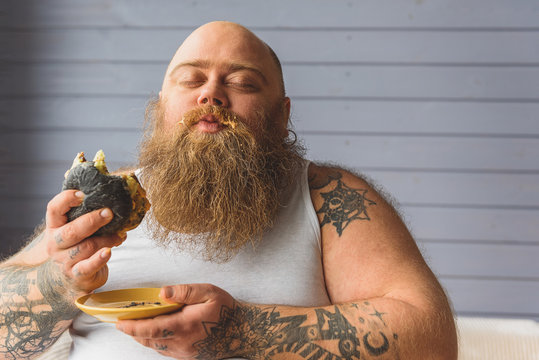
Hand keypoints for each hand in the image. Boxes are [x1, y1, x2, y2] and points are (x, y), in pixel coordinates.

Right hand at [42, 190, 124, 295]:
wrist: (66, 279)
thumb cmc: (76, 246)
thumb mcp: (76, 230)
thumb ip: (87, 215)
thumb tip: (115, 200)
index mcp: (55, 227)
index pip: (54, 209)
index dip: (66, 199)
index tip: (82, 194)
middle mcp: (56, 244)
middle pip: (71, 231)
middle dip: (92, 220)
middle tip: (109, 213)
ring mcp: (65, 261)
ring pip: (86, 247)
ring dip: (107, 239)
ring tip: (120, 235)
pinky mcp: (77, 275)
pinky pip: (88, 267)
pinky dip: (99, 258)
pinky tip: (108, 252)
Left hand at [116, 284, 235, 358]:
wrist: (243, 332)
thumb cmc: (226, 310)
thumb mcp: (209, 293)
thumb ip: (185, 291)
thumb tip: (162, 293)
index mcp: (184, 325)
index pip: (150, 328)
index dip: (131, 327)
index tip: (118, 322)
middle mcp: (181, 343)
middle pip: (149, 339)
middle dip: (133, 332)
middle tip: (123, 322)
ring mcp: (184, 352)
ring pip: (156, 346)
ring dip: (144, 337)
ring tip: (136, 327)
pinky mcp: (188, 357)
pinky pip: (166, 351)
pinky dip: (156, 342)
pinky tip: (156, 333)